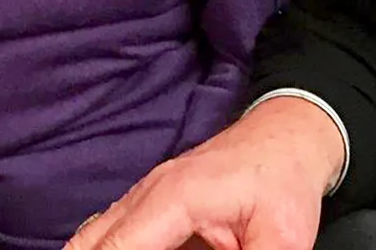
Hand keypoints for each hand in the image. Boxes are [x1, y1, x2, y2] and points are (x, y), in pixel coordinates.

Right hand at [65, 97, 345, 249]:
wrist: (285, 136)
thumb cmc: (284, 182)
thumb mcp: (284, 236)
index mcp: (173, 199)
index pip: (116, 249)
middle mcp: (146, 193)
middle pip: (90, 242)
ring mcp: (143, 194)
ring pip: (94, 235)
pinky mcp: (149, 202)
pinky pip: (111, 230)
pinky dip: (104, 248)